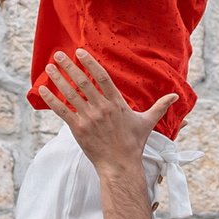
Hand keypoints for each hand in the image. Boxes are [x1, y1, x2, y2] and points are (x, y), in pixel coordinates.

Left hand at [36, 51, 172, 171]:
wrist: (120, 165)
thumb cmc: (134, 144)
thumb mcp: (147, 122)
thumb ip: (160, 106)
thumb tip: (176, 96)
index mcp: (117, 103)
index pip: (102, 77)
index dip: (90, 63)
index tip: (80, 52)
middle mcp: (102, 108)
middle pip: (83, 81)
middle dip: (69, 66)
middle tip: (59, 54)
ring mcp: (89, 118)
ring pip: (70, 94)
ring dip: (58, 79)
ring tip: (49, 67)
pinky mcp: (78, 129)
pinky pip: (62, 111)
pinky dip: (51, 99)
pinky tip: (42, 89)